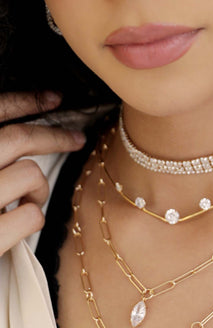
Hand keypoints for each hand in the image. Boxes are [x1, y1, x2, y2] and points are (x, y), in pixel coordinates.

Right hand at [0, 91, 85, 256]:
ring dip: (38, 189)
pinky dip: (33, 220)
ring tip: (25, 202)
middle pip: (19, 138)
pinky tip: (18, 227)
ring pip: (31, 174)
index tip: (55, 98)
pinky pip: (33, 215)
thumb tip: (21, 145)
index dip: (27, 101)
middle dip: (56, 136)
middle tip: (77, 139)